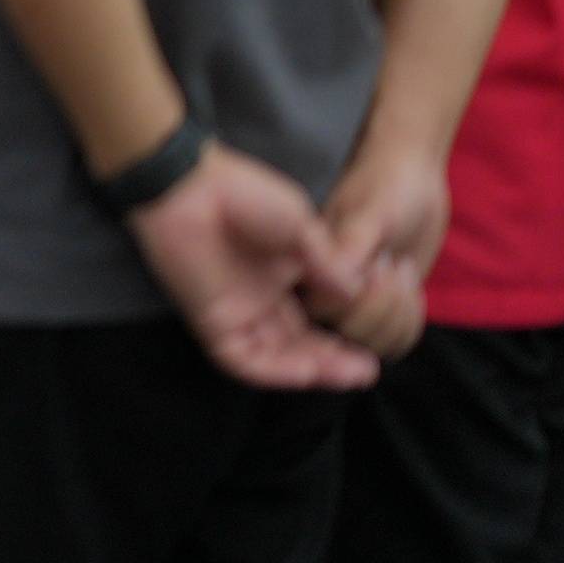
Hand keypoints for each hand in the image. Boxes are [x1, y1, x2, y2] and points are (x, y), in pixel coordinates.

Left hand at [124, 142, 383, 390]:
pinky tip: (308, 374)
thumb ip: (326, 262)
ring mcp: (237, 311)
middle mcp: (260, 298)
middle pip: (300, 342)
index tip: (374, 344)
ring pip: (277, 356)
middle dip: (334, 360)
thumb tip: (357, 293)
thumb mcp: (300, 224)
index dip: (343, 333)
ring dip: (314, 369)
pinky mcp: (212, 321)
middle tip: (370, 371)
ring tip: (354, 375)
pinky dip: (275, 370)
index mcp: (281, 273)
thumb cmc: (243, 194)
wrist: (189, 186)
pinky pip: (244, 359)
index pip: (315, 316)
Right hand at [310, 143, 449, 359]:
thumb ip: (351, 243)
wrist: (412, 182)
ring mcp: (353, 304)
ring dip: (403, 314)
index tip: (382, 263)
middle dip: (387, 306)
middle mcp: (323, 290)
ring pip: (376, 343)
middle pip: (352, 333)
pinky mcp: (380, 311)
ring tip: (403, 271)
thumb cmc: (387, 187)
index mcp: (309, 264)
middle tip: (395, 265)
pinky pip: (395, 341)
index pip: (326, 311)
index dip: (361, 299)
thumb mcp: (372, 213)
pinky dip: (413, 320)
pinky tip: (413, 289)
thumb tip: (333, 274)